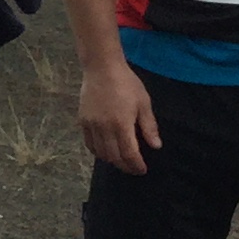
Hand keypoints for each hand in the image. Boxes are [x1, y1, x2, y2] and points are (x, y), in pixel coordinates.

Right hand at [78, 61, 161, 175]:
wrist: (102, 68)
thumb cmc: (126, 83)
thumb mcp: (143, 102)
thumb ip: (149, 126)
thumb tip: (156, 146)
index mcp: (122, 124)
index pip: (129, 153)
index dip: (136, 165)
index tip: (142, 169)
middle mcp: (105, 128)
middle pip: (114, 157)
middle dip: (125, 166)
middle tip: (133, 168)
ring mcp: (92, 125)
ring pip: (100, 153)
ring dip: (111, 160)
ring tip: (120, 161)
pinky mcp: (83, 121)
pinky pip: (89, 143)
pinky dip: (98, 152)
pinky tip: (105, 152)